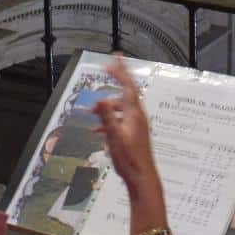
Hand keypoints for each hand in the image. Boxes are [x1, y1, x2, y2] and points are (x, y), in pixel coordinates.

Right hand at [91, 56, 159, 197]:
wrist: (142, 177)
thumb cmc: (129, 158)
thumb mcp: (114, 136)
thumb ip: (107, 117)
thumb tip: (100, 98)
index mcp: (134, 113)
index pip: (128, 86)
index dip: (121, 71)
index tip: (115, 57)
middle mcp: (137, 116)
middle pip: (125, 93)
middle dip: (115, 82)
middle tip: (106, 70)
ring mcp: (137, 125)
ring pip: (121, 108)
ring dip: (107, 107)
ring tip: (92, 112)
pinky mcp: (134, 134)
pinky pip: (120, 121)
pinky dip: (109, 121)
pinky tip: (98, 131)